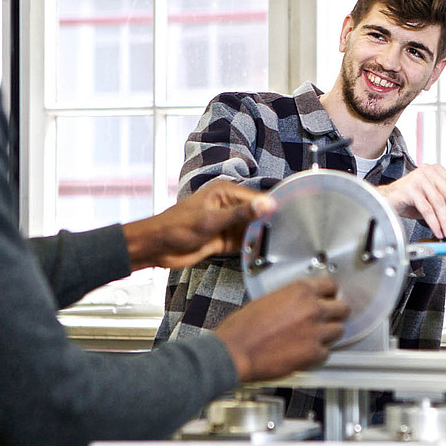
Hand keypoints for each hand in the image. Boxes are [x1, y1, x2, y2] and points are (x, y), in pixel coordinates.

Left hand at [121, 180, 275, 270]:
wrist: (156, 248)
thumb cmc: (175, 227)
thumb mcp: (211, 220)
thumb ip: (240, 214)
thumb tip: (267, 204)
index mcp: (225, 192)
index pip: (257, 198)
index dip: (272, 209)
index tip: (289, 219)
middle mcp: (228, 205)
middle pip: (257, 214)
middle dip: (268, 225)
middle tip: (284, 236)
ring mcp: (227, 223)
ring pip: (252, 230)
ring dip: (260, 238)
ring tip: (274, 247)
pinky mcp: (224, 239)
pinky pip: (244, 242)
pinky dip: (251, 248)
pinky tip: (259, 254)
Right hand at [214, 277, 349, 381]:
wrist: (235, 351)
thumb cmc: (243, 327)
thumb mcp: (267, 299)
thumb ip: (290, 299)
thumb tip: (299, 303)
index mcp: (300, 291)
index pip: (331, 286)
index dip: (330, 294)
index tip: (329, 298)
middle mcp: (312, 308)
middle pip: (342, 308)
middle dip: (335, 314)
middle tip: (328, 319)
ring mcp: (315, 331)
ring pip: (339, 330)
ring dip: (329, 334)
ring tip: (316, 337)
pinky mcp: (314, 352)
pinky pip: (327, 352)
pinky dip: (319, 353)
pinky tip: (307, 352)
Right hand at [376, 164, 445, 238]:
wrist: (385, 200)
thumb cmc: (408, 199)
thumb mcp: (430, 199)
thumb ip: (444, 201)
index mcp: (436, 171)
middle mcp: (429, 172)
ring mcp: (419, 178)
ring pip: (438, 202)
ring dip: (445, 220)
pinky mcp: (410, 188)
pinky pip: (426, 208)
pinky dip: (434, 222)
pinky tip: (437, 230)